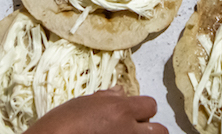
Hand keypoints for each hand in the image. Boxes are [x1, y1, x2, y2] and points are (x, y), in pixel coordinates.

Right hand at [25, 87, 166, 133]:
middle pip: (160, 131)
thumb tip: (120, 92)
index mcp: (120, 110)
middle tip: (134, 130)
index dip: (142, 109)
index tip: (133, 114)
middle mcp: (129, 130)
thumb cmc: (61, 124)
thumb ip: (106, 98)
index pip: (150, 105)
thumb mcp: (82, 103)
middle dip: (149, 130)